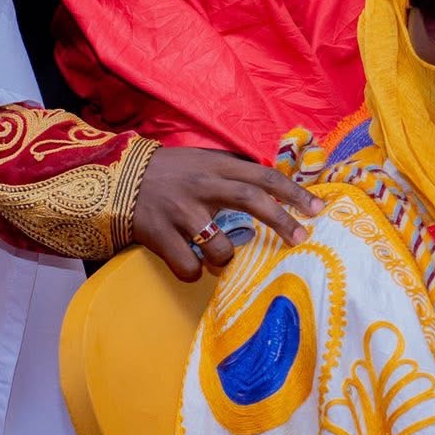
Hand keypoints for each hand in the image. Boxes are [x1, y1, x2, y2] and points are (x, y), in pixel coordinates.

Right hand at [126, 146, 320, 281]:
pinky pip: (189, 268)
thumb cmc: (169, 172)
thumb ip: (234, 172)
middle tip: (301, 239)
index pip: (263, 177)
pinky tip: (189, 264)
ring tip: (218, 256)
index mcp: (216, 167)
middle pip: (252, 201)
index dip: (293, 193)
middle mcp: (202, 186)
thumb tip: (275, 185)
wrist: (116, 179)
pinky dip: (194, 273)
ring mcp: (180, 212)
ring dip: (226, 259)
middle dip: (281, 222)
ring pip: (220, 247)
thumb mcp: (203, 161)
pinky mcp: (158, 235)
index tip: (318, 208)